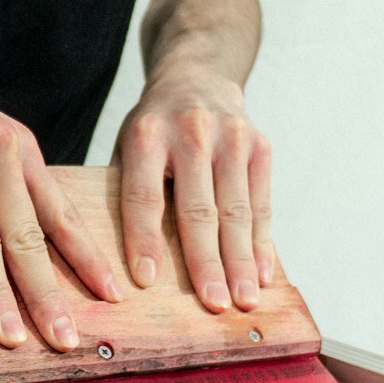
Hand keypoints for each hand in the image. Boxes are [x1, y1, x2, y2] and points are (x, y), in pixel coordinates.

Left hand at [115, 73, 273, 312]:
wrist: (198, 77)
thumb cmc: (155, 128)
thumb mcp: (129, 146)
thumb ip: (127, 191)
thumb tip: (121, 264)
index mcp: (146, 134)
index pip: (144, 195)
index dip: (144, 239)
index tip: (146, 281)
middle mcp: (191, 133)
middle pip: (198, 209)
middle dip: (206, 262)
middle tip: (213, 305)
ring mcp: (232, 137)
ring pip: (236, 211)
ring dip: (240, 262)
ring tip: (243, 301)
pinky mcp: (260, 146)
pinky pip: (261, 204)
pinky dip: (261, 243)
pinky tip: (262, 275)